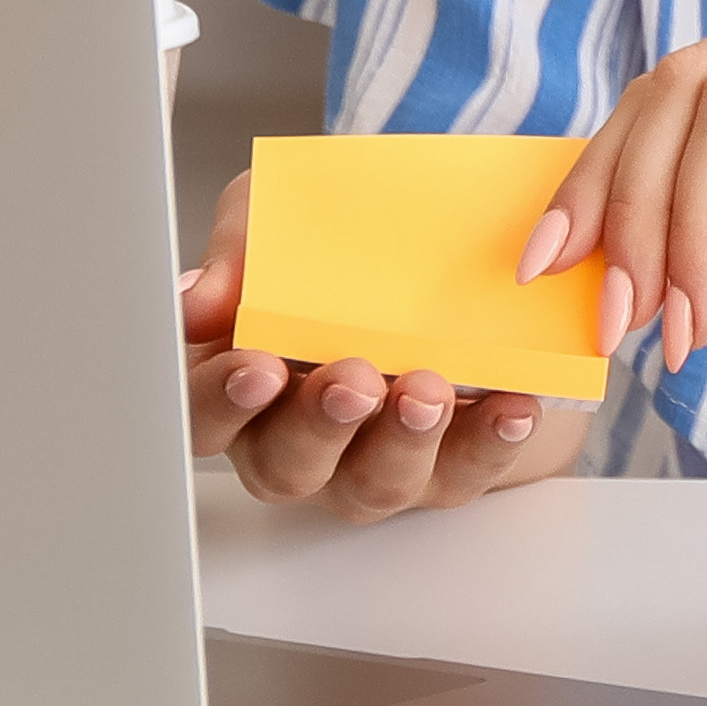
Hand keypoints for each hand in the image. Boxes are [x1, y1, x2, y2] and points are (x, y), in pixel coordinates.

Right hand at [179, 175, 583, 516]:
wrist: (449, 259)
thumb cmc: (343, 254)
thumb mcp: (282, 223)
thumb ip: (239, 250)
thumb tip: (195, 299)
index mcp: (245, 386)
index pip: (206, 414)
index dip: (221, 401)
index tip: (255, 367)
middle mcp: (300, 440)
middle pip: (286, 464)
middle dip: (319, 426)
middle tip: (352, 382)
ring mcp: (373, 464)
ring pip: (375, 482)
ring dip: (402, 440)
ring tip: (427, 392)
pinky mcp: (450, 471)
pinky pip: (466, 473)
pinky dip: (490, 442)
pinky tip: (511, 407)